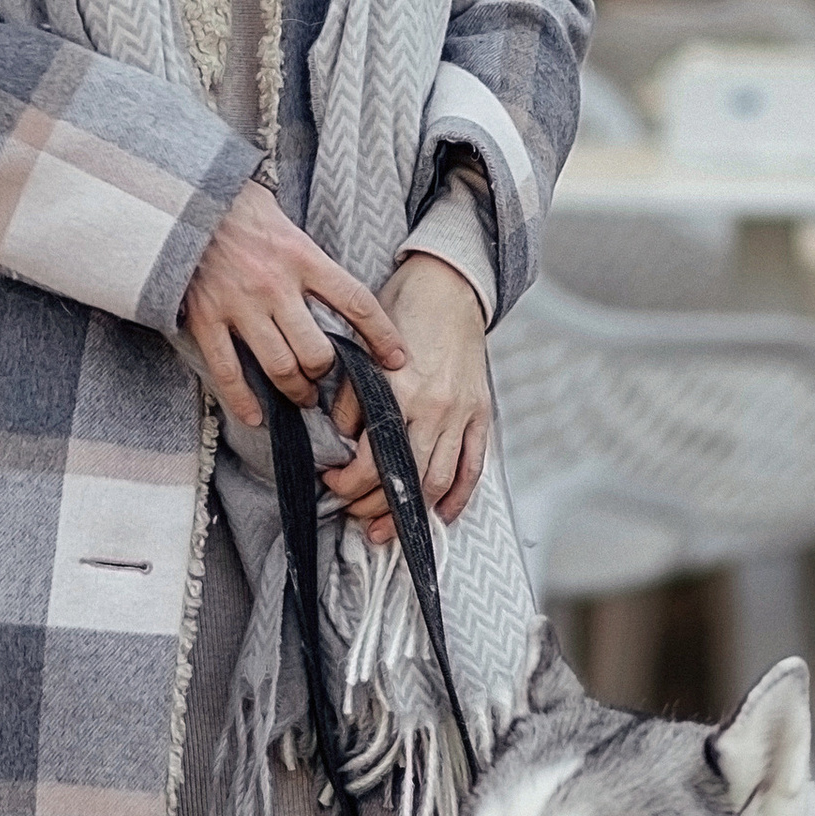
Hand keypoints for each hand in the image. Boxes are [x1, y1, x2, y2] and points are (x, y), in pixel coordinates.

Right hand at [183, 180, 405, 437]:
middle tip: (326, 383)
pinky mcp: (205, 318)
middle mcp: (275, 285)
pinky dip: (242, 400)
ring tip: (300, 398)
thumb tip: (337, 294)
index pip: (356, 303)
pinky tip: (255, 416)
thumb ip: (310, 260)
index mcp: (303, 258)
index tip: (395, 359)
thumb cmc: (238, 207)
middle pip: (316, 350)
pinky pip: (227, 370)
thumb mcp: (287, 224)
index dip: (381, 336)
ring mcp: (239, 305)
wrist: (183, 196)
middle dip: (326, 375)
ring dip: (295, 391)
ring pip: (279, 366)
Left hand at [325, 255, 488, 548]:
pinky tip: (441, 515)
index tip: (333, 485)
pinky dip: (459, 497)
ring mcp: (462, 414)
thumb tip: (345, 439)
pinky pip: (473, 466)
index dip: (350, 483)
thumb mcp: (363, 349)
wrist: (449, 286)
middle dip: (376, 507)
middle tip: (355, 516)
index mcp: (402, 392)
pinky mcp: (481, 414)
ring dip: (413, 513)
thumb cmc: (403, 313)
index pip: (374, 459)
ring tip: (389, 529)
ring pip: (439, 481)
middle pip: (406, 479)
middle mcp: (435, 409)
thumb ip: (353, 397)